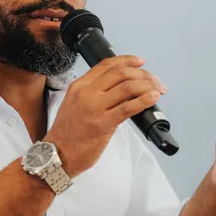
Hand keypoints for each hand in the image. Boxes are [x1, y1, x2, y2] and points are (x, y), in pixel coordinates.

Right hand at [44, 56, 165, 177]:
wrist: (57, 155)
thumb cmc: (68, 133)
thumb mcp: (75, 103)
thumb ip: (94, 92)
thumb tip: (121, 87)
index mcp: (80, 86)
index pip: (107, 65)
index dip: (127, 60)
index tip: (141, 62)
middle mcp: (86, 93)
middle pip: (121, 74)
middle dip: (143, 75)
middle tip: (155, 81)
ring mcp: (94, 108)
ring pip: (128, 87)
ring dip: (148, 86)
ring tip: (159, 90)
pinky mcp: (103, 123)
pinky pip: (128, 108)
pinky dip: (144, 101)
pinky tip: (153, 98)